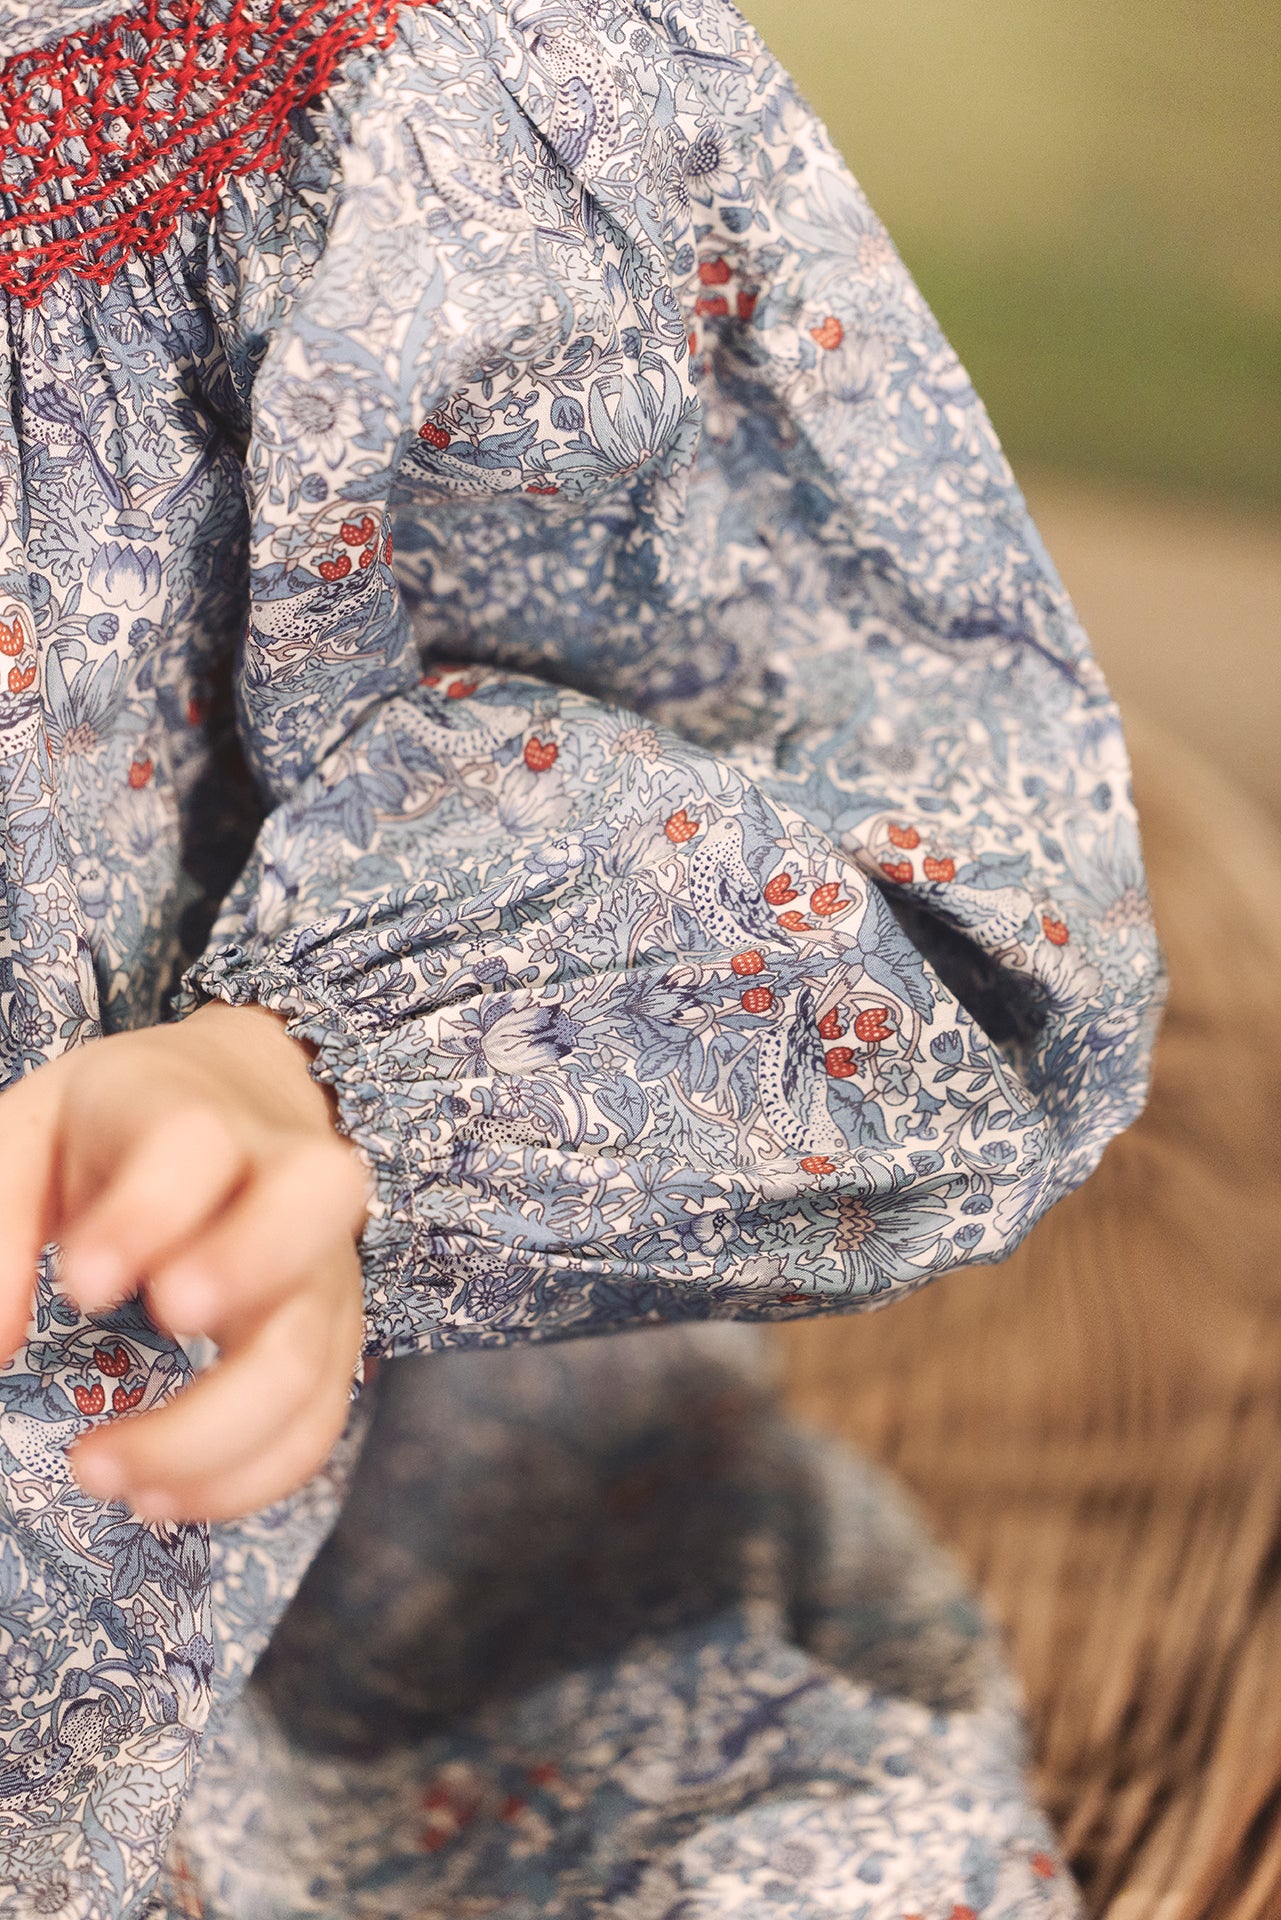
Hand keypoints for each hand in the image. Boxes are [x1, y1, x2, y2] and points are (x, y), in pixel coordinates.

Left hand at [0, 1001, 368, 1522]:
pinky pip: (314, 1424)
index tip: (80, 1282)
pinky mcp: (334, 1340)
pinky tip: (160, 1498)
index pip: (196, 1144)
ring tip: (100, 1470)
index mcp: (200, 1116)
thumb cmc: (126, 1126)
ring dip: (212, 1434)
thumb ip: (1, 1215)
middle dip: (245, 1269)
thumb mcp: (40, 1131)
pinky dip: (245, 1481)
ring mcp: (324, 1266)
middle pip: (310, 1210)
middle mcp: (288, 1182)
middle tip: (164, 1322)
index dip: (147, 1214)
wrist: (246, 1103)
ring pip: (310, 1352)